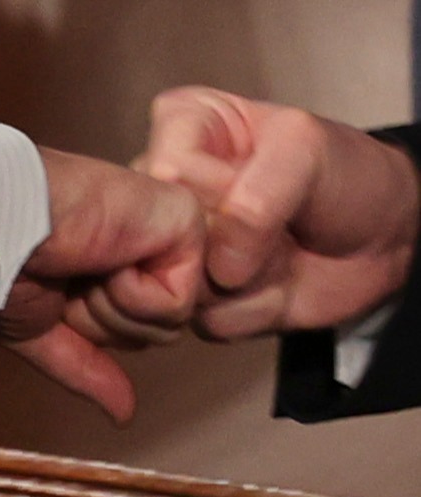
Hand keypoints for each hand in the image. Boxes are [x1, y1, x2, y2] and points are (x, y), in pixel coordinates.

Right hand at [0, 147, 206, 419]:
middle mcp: (154, 248)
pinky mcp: (188, 228)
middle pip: (155, 334)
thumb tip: (124, 416)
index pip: (134, 331)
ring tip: (87, 264)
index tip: (57, 288)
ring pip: (168, 324)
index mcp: (122, 264)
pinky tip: (108, 258)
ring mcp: (174, 236)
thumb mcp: (40, 332)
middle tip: (71, 279)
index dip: (89, 328)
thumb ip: (87, 368)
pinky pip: (175, 305)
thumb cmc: (1, 265)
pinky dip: (130, 295)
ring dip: (112, 309)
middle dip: (102, 323)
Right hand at [135, 88, 420, 341]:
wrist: (384, 239)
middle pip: (157, 239)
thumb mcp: (308, 151)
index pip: (161, 173)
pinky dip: (252, 311)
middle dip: (221, 245)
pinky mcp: (193, 304)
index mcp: (183, 129)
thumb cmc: (347, 176)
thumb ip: (256, 197)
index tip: (249, 182)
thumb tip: (218, 270)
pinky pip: (204, 324)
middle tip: (269, 227)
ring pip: (175, 289)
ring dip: (242, 284)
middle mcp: (164, 193)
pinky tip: (271, 285)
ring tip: (275, 254)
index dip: (209, 192)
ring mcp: (173, 253)